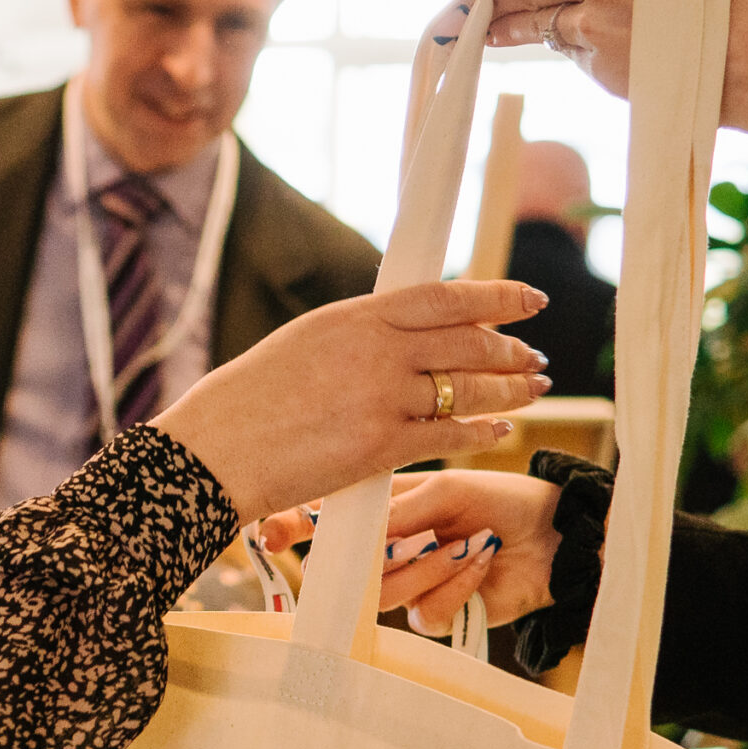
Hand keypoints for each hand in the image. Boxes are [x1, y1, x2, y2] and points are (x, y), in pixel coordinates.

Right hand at [153, 279, 551, 522]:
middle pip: (468, 344)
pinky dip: (482, 432)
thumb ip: (357, 336)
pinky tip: (498, 431)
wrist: (214, 450)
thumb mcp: (303, 344)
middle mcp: (376, 350)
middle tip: (533, 358)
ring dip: (509, 392)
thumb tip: (400, 335)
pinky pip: (450, 436)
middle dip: (511, 352)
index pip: (445, 297)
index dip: (497, 298)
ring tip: (532, 392)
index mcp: (355, 316)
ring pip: (468, 390)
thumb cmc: (246, 401)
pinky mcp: (380, 447)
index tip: (529, 300)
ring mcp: (381, 399)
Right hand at [265, 469, 563, 634]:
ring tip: (464, 545)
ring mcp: (410, 584)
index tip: (269, 534)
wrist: (556, 536)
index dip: (291, 529)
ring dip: (428, 568)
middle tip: (418, 538)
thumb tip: (362, 537)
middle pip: (347, 570)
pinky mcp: (437, 613)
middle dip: (379, 556)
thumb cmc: (502, 499)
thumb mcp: (448, 489)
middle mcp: (389, 550)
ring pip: (386, 595)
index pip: (326, 522)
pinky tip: (478, 561)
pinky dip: (453, 587)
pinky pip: (423, 615)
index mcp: (382, 511)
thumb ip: (401, 512)